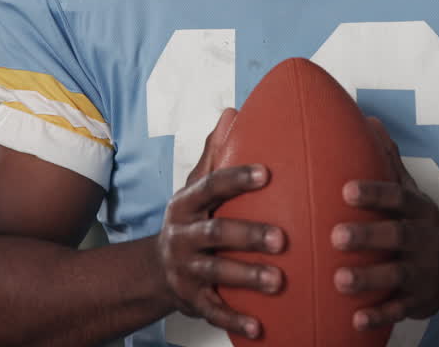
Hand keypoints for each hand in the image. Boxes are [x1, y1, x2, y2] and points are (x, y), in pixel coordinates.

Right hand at [155, 108, 285, 338]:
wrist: (155, 270)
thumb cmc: (191, 221)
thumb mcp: (196, 188)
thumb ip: (214, 154)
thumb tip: (232, 113)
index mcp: (186, 203)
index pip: (210, 186)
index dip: (237, 178)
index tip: (267, 173)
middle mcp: (182, 236)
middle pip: (215, 232)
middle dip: (248, 235)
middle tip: (283, 238)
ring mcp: (184, 269)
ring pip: (216, 272)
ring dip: (247, 276)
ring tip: (280, 281)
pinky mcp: (190, 299)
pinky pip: (213, 310)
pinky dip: (235, 319)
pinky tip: (261, 327)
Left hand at [332, 117, 438, 330]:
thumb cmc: (417, 224)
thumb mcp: (411, 193)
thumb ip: (388, 163)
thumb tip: (369, 121)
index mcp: (418, 209)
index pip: (398, 197)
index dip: (374, 193)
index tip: (346, 189)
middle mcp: (423, 239)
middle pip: (397, 236)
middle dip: (368, 236)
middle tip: (335, 236)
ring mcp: (423, 271)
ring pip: (396, 275)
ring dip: (368, 279)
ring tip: (339, 280)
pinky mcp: (419, 300)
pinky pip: (399, 309)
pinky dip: (379, 316)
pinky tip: (355, 320)